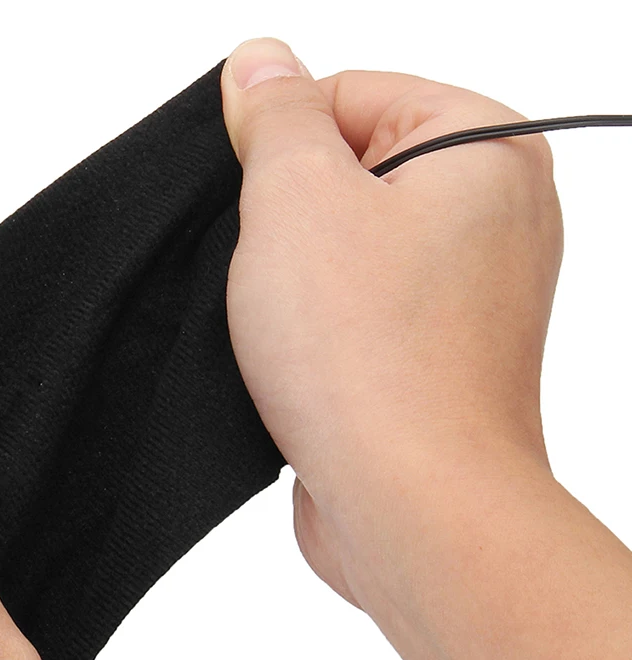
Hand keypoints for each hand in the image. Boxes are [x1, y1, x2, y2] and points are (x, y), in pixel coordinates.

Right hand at [220, 38, 563, 604]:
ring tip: (287, 330)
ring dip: (292, 286)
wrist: (410, 507)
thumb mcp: (295, 198)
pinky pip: (353, 320)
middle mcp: (491, 220)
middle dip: (285, 222)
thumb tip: (261, 64)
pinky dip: (313, 336)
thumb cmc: (370, 360)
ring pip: (342, 256)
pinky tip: (298, 368)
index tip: (254, 201)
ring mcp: (465, 299)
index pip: (349, 93)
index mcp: (485, 150)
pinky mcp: (430, 363)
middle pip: (346, 178)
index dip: (278, 143)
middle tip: (272, 275)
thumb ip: (276, 116)